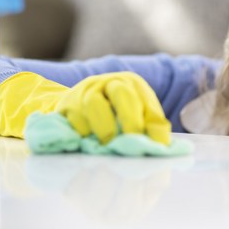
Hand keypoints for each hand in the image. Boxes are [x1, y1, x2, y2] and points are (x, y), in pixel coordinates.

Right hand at [55, 72, 170, 144]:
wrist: (78, 106)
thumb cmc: (114, 114)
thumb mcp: (137, 114)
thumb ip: (150, 126)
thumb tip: (161, 146)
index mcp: (133, 84)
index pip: (147, 102)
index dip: (153, 125)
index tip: (156, 146)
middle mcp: (110, 82)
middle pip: (122, 93)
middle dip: (130, 120)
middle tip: (131, 144)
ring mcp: (86, 90)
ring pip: (94, 103)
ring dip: (104, 128)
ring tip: (108, 146)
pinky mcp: (67, 104)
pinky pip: (74, 118)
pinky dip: (82, 132)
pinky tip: (87, 142)